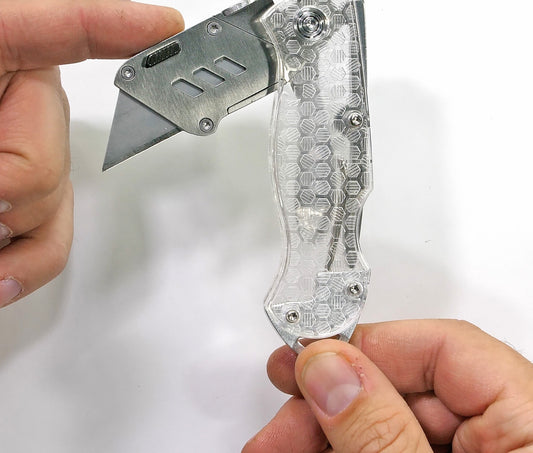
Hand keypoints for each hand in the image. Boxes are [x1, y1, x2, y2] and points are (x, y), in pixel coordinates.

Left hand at [0, 0, 183, 306]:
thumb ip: (1, 151)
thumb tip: (8, 193)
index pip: (62, 29)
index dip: (117, 26)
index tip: (164, 27)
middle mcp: (9, 105)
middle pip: (47, 156)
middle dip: (8, 187)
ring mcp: (17, 157)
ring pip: (51, 206)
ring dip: (9, 233)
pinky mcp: (18, 204)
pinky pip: (48, 242)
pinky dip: (28, 264)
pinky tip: (3, 272)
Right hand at [244, 320, 532, 451]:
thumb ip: (380, 431)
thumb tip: (327, 367)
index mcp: (531, 422)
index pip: (446, 346)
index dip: (368, 344)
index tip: (310, 358)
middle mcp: (512, 437)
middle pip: (406, 387)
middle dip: (330, 398)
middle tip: (280, 415)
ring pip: (389, 424)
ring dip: (324, 429)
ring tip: (275, 445)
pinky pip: (392, 450)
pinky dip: (344, 451)